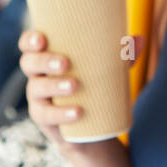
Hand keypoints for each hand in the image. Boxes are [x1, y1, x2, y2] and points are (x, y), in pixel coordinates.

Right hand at [18, 29, 142, 152]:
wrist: (91, 128)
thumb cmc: (94, 86)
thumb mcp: (107, 70)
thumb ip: (121, 55)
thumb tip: (138, 39)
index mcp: (47, 56)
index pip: (28, 44)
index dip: (29, 40)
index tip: (41, 38)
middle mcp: (37, 75)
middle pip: (29, 63)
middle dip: (45, 61)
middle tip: (65, 63)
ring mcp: (37, 97)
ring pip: (36, 89)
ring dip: (54, 86)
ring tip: (75, 85)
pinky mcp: (43, 118)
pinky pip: (46, 115)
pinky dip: (61, 113)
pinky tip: (77, 112)